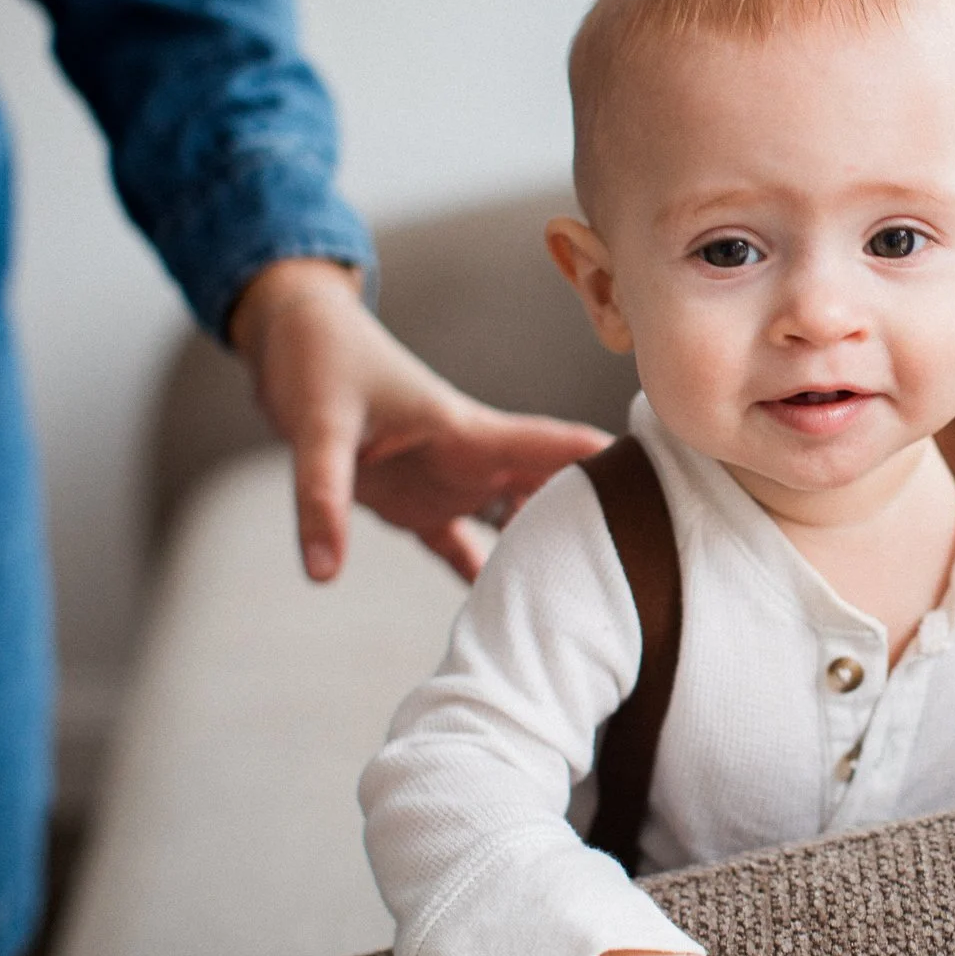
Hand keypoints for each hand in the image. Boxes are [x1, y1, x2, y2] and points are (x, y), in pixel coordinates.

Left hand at [228, 258, 610, 582]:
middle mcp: (468, 459)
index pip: (551, 448)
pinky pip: (459, 544)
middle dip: (590, 526)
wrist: (289, 340)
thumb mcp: (314, 428)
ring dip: (539, 553)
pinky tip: (503, 615)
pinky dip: (480, 573)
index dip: (606, 466)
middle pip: (548, 494)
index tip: (665, 486)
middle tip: (641, 576)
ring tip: (582, 607)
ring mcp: (446, 481)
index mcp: (464, 432)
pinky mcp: (413, 500)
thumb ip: (319, 499)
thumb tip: (324, 573)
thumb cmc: (313, 364)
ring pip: (513, 521)